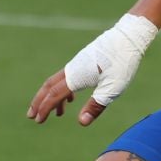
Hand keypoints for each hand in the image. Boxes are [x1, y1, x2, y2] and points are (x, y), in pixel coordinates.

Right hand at [28, 13, 158, 125]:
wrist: (128, 37)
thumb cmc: (122, 63)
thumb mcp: (112, 88)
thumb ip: (96, 106)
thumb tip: (81, 123)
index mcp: (76, 76)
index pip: (54, 95)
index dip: (44, 108)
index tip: (38, 120)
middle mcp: (72, 69)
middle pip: (48, 86)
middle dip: (39, 102)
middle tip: (32, 116)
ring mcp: (77, 63)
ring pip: (57, 82)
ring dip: (51, 97)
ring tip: (56, 114)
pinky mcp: (83, 61)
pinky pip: (66, 77)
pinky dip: (63, 90)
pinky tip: (71, 99)